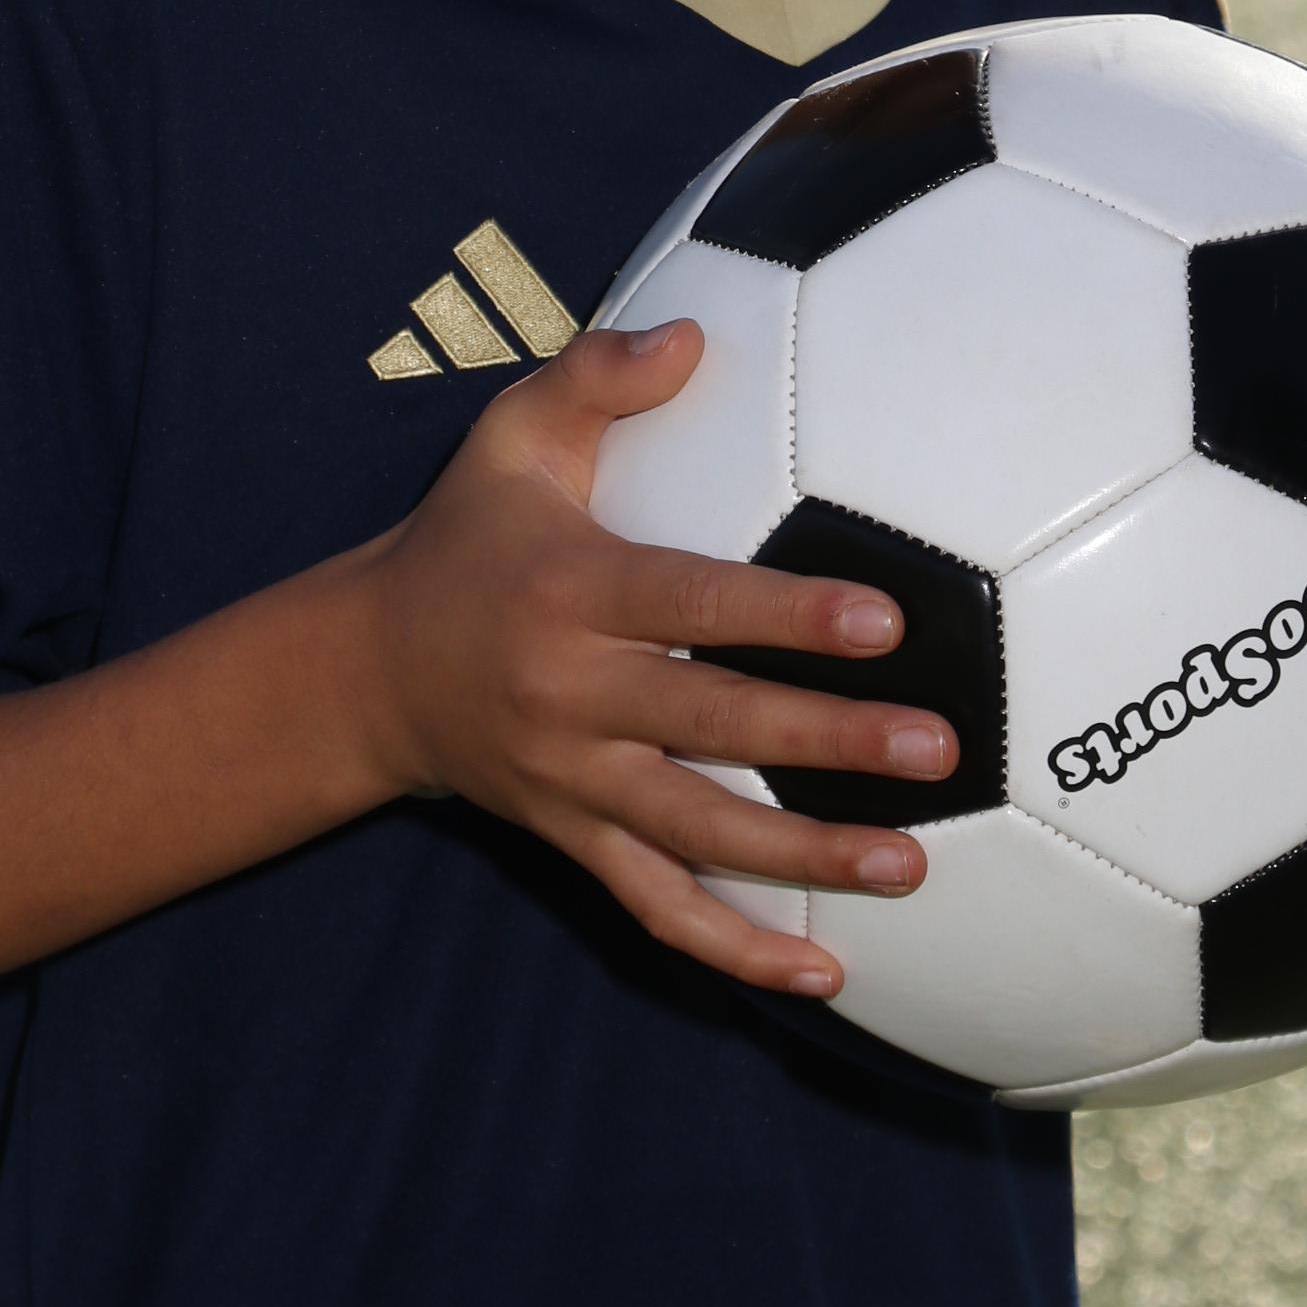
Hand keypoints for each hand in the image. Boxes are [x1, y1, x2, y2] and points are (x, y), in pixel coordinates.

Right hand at [353, 320, 954, 994]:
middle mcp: (572, 696)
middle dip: (827, 742)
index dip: (783, 616)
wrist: (368, 669)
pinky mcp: (573, 839)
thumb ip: (595, 376)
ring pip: (697, 835)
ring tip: (912, 862)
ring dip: (806, 859)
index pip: (690, 605)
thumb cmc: (468, 536)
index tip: (882, 622)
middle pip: (712, 729)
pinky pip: (656, 908)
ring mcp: (573, 781)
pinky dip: (734, 950)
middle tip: (938, 746)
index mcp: (570, 591)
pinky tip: (824, 973)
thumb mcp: (511, 438)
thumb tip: (690, 333)